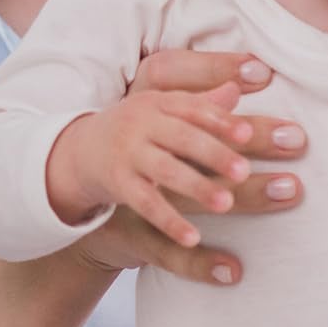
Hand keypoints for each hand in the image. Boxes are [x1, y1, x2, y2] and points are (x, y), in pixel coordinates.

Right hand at [67, 49, 306, 285]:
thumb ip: (201, 103)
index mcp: (159, 102)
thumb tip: (237, 88)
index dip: (220, 120)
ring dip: (196, 187)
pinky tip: (193, 238)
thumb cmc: (138, 130)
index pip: (193, 107)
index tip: (247, 134)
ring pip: (166, 171)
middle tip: (244, 172)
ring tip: (226, 203)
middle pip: (182, 137)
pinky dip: (169, 221)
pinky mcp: (118, 184)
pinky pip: (146, 203)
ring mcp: (128, 153)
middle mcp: (142, 123)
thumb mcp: (164, 111)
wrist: (80, 151)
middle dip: (214, 154)